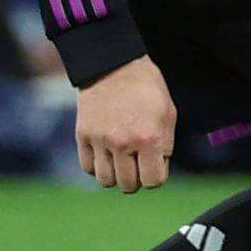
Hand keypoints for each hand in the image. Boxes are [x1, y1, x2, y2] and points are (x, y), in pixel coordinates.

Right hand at [75, 59, 173, 193]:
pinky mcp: (82, 136)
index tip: (155, 165)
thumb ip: (164, 146)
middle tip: (139, 164)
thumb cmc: (147, 90)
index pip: (153, 181)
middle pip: (128, 185)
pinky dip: (98, 167)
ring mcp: (99, 140)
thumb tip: (157, 170)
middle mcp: (122, 143)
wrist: (114, 65)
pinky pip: (88, 168)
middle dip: (137, 179)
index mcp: (149, 137)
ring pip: (106, 181)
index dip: (157, 176)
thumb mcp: (168, 114)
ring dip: (116, 176)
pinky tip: (106, 154)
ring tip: (122, 161)